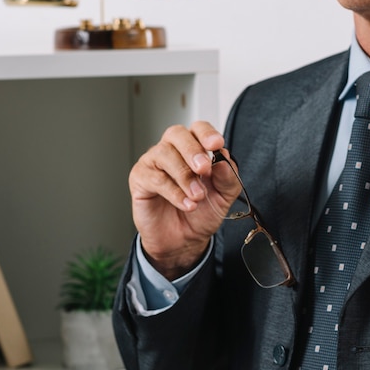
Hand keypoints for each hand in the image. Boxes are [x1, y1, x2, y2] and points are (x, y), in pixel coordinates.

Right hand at [128, 121, 240, 279]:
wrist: (185, 240)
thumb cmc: (202, 213)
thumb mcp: (224, 196)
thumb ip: (228, 177)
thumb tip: (224, 158)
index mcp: (194, 149)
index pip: (198, 129)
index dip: (206, 133)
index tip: (216, 144)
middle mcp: (172, 151)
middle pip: (176, 134)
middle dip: (193, 150)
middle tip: (204, 168)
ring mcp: (153, 163)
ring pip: (164, 154)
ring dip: (185, 176)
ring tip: (198, 196)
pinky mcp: (140, 180)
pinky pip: (155, 178)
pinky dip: (174, 192)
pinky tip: (187, 204)